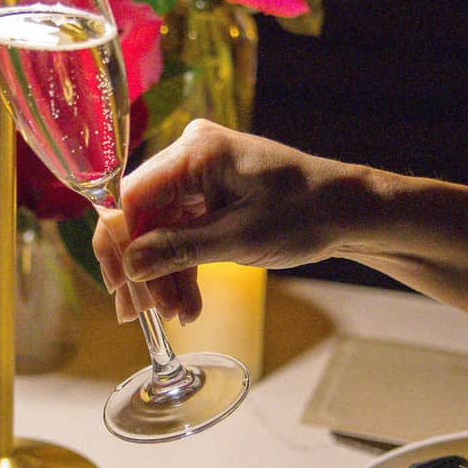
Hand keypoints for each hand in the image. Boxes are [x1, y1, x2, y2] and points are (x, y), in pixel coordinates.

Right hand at [92, 121, 354, 320]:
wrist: (347, 212)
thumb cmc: (305, 214)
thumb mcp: (239, 239)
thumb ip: (179, 250)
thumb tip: (130, 266)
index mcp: (196, 153)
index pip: (132, 197)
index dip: (120, 245)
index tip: (122, 288)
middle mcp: (191, 156)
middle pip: (142, 216)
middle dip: (143, 268)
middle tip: (139, 313)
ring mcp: (199, 174)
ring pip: (159, 229)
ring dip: (164, 274)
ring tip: (176, 315)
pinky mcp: (209, 193)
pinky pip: (180, 231)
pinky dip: (183, 266)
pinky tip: (188, 304)